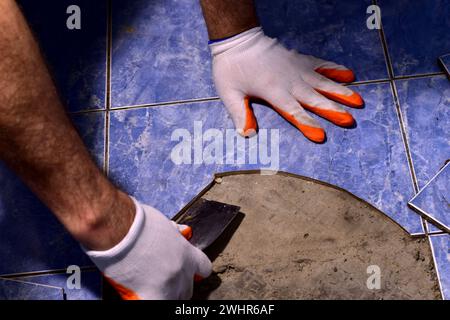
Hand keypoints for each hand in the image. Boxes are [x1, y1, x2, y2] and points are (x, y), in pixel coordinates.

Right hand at [85, 197, 211, 299]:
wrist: (121, 229)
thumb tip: (172, 233)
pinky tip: (140, 295)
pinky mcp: (152, 296)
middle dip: (177, 285)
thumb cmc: (137, 221)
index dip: (196, 271)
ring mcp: (169, 286)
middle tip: (162, 278)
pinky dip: (148, 299)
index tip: (188, 271)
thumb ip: (172, 235)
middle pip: (188, 288)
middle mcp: (182, 271)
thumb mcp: (163, 224)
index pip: (204, 268)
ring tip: (149, 286)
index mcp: (187, 252)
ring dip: (164, 294)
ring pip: (174, 299)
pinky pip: (156, 304)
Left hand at [210, 27, 363, 142]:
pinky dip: (335, 69)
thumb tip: (247, 134)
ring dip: (341, 92)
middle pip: (314, 98)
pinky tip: (349, 74)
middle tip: (350, 120)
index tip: (321, 135)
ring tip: (359, 101)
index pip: (293, 111)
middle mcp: (290, 81)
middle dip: (333, 110)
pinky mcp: (299, 59)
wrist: (238, 38)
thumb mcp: (229, 93)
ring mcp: (297, 68)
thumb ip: (239, 114)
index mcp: (273, 91)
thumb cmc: (231, 68)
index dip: (307, 123)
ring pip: (323, 82)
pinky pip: (320, 64)